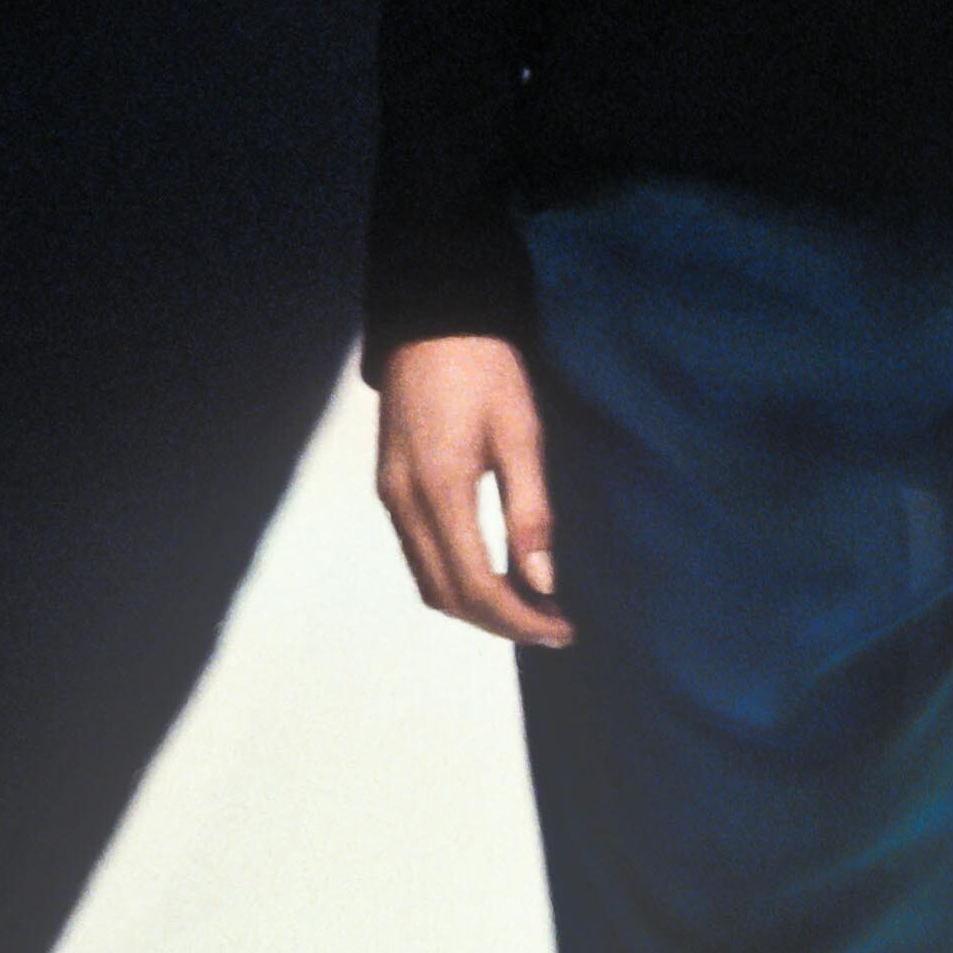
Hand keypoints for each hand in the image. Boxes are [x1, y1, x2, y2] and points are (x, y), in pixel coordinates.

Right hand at [376, 333, 574, 644]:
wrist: (434, 322)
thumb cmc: (486, 370)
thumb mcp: (523, 435)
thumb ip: (531, 513)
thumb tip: (543, 582)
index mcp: (440, 491)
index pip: (476, 587)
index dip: (520, 619)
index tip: (563, 629)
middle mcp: (404, 503)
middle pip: (447, 596)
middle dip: (501, 622)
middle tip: (555, 624)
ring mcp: (390, 496)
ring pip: (428, 582)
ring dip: (477, 606)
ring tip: (533, 606)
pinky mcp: (389, 487)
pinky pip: (419, 555)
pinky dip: (456, 579)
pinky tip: (496, 573)